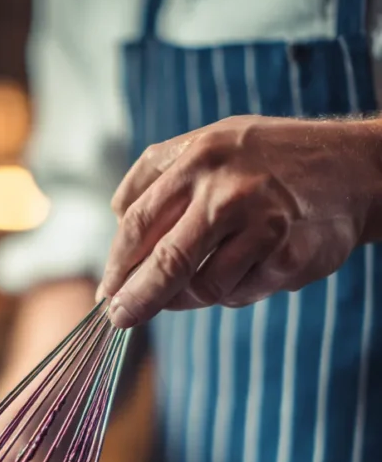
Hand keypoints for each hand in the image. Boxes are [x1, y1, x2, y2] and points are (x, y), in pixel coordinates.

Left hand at [99, 115, 381, 326]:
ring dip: (188, 297)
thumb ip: (158, 173)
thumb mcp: (211, 142)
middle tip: (120, 319)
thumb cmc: (270, 159)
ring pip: (201, 288)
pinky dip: (231, 292)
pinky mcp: (288, 258)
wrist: (354, 169)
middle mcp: (229, 189)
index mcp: (199, 157)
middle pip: (165, 263)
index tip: (107, 291)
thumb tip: (115, 220)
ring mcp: (263, 225)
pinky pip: (239, 294)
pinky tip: (246, 268)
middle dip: (136, 300)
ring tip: (197, 284)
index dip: (117, 264)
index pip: (138, 223)